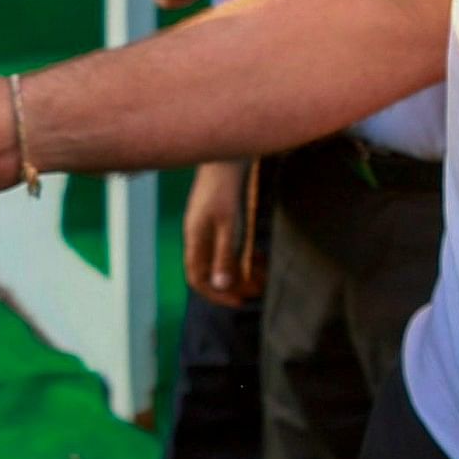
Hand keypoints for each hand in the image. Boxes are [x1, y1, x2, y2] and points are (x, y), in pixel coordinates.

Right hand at [185, 160, 261, 304]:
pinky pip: (229, 245)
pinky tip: (259, 254)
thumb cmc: (225, 188)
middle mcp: (199, 236)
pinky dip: (243, 254)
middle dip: (235, 284)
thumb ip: (224, 255)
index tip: (240, 302)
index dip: (217, 294)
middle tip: (259, 288)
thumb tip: (220, 285)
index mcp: (195, 239)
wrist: (226, 156)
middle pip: (212, 271)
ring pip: (223, 259)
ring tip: (263, 273)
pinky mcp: (219, 218)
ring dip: (242, 270)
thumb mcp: (228, 224)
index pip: (198, 278)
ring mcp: (208, 227)